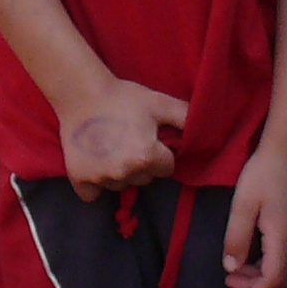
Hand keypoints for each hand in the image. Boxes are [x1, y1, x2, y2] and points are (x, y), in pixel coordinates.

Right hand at [60, 78, 185, 199]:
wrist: (81, 92)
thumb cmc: (122, 97)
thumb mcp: (159, 103)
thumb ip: (186, 118)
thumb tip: (207, 133)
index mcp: (147, 157)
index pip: (167, 168)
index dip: (161, 152)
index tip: (149, 138)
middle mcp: (125, 172)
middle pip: (144, 178)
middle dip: (142, 164)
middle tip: (130, 140)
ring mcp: (101, 177)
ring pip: (120, 185)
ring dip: (120, 173)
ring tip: (111, 148)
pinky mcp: (79, 178)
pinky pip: (92, 195)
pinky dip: (94, 185)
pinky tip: (96, 165)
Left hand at [224, 140, 286, 287]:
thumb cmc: (264, 173)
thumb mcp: (243, 204)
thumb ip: (236, 238)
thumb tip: (231, 268)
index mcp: (285, 238)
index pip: (272, 281)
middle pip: (282, 280)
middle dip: (257, 286)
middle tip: (230, 280)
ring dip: (265, 276)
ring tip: (239, 268)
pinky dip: (274, 264)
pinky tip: (257, 254)